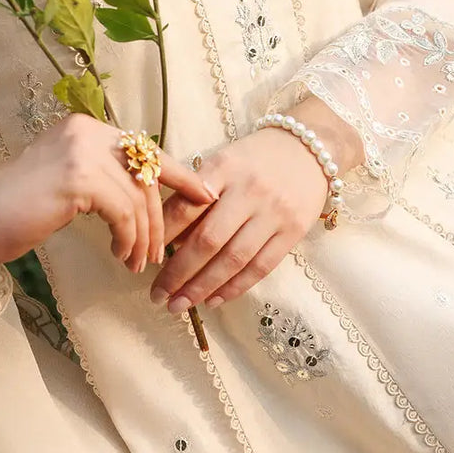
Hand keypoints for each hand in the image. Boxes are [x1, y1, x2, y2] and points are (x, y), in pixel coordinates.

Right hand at [0, 114, 214, 273]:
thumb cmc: (19, 208)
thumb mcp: (69, 181)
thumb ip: (104, 177)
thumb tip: (148, 196)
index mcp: (86, 127)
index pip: (145, 148)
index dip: (179, 174)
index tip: (204, 197)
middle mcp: (87, 130)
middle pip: (146, 174)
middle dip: (160, 218)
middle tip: (161, 251)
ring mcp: (82, 150)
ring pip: (137, 197)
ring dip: (144, 237)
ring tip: (137, 262)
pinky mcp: (78, 177)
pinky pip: (124, 212)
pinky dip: (128, 239)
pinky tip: (121, 255)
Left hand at [150, 125, 329, 312]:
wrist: (308, 147)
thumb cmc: (254, 159)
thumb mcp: (221, 163)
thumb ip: (196, 195)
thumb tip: (167, 241)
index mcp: (223, 168)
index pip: (187, 206)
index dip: (163, 236)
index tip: (144, 257)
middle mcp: (248, 190)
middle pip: (208, 240)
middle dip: (178, 272)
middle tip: (157, 295)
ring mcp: (273, 213)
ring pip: (233, 259)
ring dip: (202, 288)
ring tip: (179, 305)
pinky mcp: (293, 232)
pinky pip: (260, 267)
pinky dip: (234, 287)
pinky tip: (212, 300)